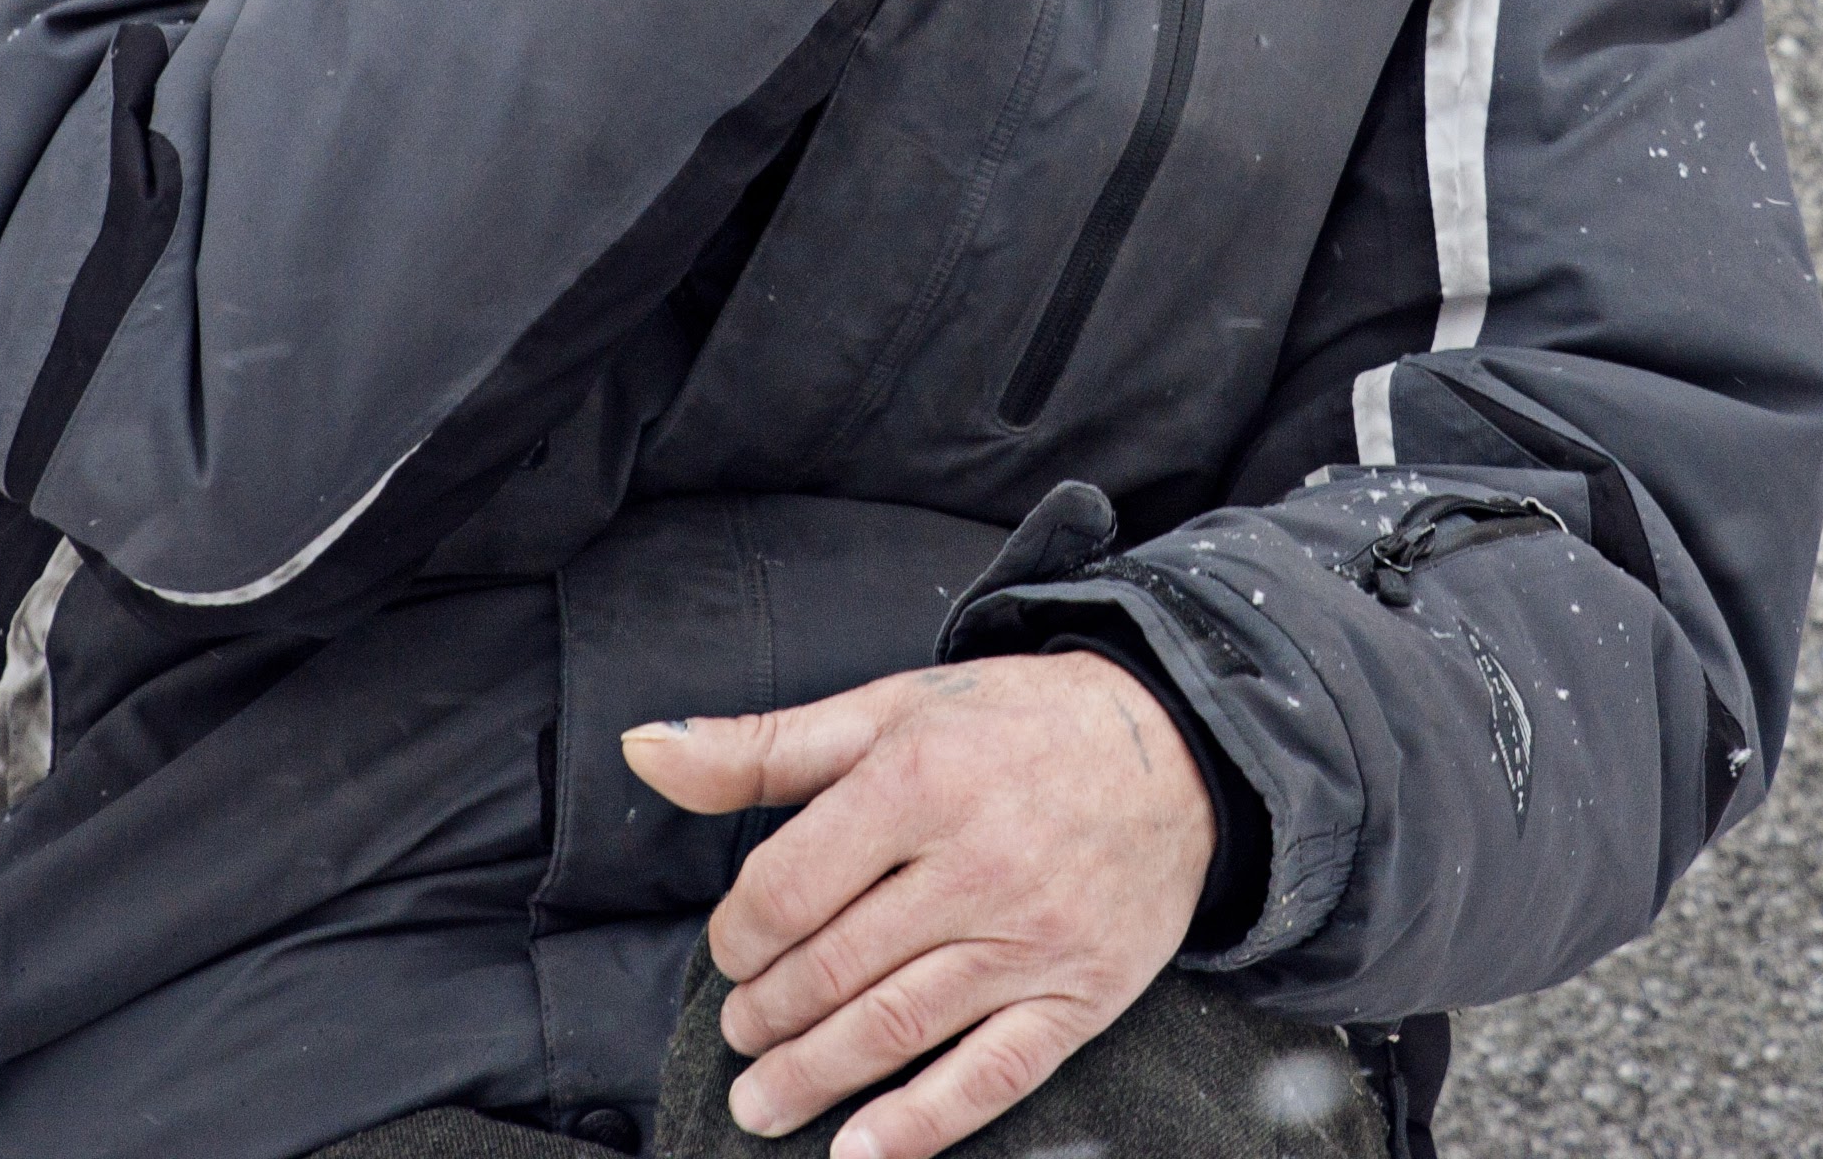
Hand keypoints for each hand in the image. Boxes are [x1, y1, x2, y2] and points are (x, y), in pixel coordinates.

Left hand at [621, 655, 1217, 1158]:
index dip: (740, 934)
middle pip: (834, 967)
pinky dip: (920, 1124)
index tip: (734, 950)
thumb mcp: (890, 708)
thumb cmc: (1016, 725)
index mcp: (919, 780)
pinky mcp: (1079, 995)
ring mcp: (1031, 938)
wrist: (1176, 749)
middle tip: (740, 1033)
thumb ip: (764, 746)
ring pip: (895, 1027)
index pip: (789, 886)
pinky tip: (860, 1150)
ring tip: (761, 1102)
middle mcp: (975, 864)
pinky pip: (991, 1075)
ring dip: (813, 1077)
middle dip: (767, 1014)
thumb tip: (645, 750)